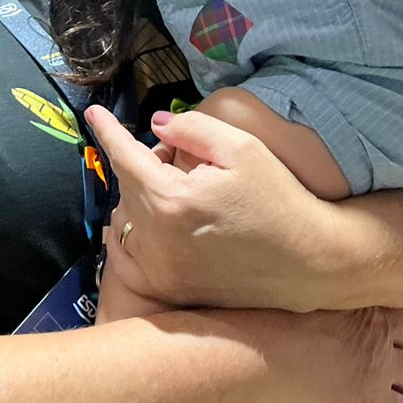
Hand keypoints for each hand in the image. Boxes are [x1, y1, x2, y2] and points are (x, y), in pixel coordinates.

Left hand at [87, 104, 328, 311]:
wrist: (310, 261)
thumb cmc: (279, 198)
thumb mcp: (242, 147)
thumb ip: (192, 128)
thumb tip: (156, 125)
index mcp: (171, 201)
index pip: (125, 157)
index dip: (108, 130)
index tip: (93, 113)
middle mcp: (157, 241)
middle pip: (129, 186)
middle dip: (145, 164)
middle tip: (182, 156)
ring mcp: (161, 270)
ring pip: (129, 219)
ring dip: (144, 197)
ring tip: (185, 190)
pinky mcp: (169, 289)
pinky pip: (133, 253)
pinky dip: (140, 232)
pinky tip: (169, 222)